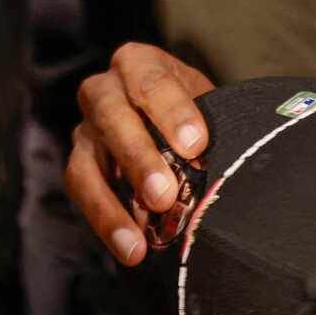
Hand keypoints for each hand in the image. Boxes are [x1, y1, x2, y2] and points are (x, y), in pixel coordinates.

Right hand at [66, 43, 215, 264]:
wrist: (176, 125)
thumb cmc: (197, 113)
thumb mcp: (208, 105)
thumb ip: (215, 127)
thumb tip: (236, 164)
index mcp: (139, 64)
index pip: (151, 81)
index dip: (172, 112)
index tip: (195, 145)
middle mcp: (103, 90)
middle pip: (112, 117)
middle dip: (139, 158)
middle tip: (164, 195)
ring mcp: (86, 129)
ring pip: (87, 163)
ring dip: (111, 205)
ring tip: (138, 243)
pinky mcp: (79, 165)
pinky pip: (83, 194)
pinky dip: (107, 223)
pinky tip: (130, 250)